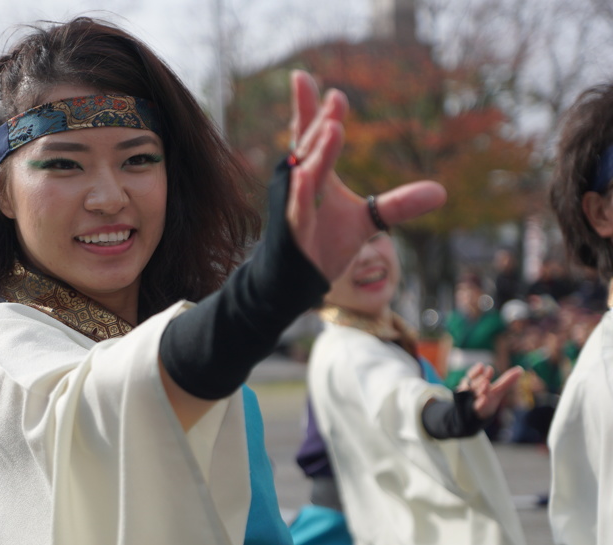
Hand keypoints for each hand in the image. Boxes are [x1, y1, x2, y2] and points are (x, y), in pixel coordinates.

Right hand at [286, 70, 446, 281]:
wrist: (296, 280)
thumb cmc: (324, 242)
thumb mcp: (367, 221)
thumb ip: (399, 204)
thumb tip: (441, 192)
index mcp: (315, 174)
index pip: (309, 135)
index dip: (308, 107)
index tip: (302, 76)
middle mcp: (298, 185)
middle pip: (310, 147)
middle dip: (321, 122)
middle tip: (337, 98)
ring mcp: (293, 207)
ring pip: (305, 176)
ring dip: (318, 153)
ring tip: (332, 127)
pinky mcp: (292, 232)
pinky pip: (297, 210)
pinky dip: (300, 194)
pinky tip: (305, 176)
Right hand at [457, 362, 522, 419]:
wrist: (475, 419)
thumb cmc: (486, 401)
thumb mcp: (496, 391)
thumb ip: (506, 381)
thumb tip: (520, 369)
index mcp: (474, 384)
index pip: (473, 375)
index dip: (477, 371)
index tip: (484, 366)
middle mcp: (470, 392)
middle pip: (474, 383)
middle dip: (481, 377)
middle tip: (488, 371)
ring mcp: (469, 402)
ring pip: (472, 394)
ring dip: (479, 388)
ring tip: (486, 384)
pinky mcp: (470, 412)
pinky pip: (475, 407)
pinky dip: (479, 403)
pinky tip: (484, 399)